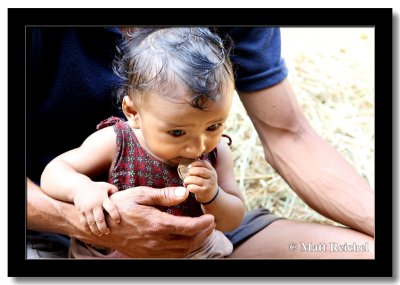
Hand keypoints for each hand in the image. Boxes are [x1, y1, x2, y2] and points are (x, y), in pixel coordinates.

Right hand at [73, 181, 119, 235]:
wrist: (79, 187)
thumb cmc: (96, 188)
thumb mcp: (106, 186)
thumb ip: (114, 190)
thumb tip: (123, 196)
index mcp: (103, 198)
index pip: (110, 208)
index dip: (115, 216)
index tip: (118, 221)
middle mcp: (94, 204)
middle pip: (99, 219)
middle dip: (104, 228)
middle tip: (108, 232)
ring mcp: (86, 209)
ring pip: (91, 223)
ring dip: (96, 230)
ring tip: (101, 234)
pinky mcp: (80, 212)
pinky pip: (83, 223)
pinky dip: (87, 229)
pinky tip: (92, 232)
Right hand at [99, 186, 214, 257]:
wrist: (102, 225)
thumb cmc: (121, 206)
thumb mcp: (141, 194)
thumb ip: (165, 196)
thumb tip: (185, 193)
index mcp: (157, 224)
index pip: (189, 228)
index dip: (204, 224)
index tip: (211, 218)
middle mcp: (156, 241)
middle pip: (189, 242)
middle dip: (204, 234)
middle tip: (211, 224)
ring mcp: (152, 251)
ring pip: (182, 252)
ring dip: (196, 243)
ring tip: (203, 232)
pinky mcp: (147, 255)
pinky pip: (171, 257)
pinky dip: (183, 250)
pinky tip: (186, 241)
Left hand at [183, 160, 217, 203]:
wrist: (212, 194)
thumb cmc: (205, 182)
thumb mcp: (206, 173)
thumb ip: (200, 168)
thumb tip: (188, 167)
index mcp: (212, 170)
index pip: (204, 163)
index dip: (195, 163)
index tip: (189, 167)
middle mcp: (212, 176)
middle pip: (199, 170)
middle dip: (190, 172)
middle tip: (187, 175)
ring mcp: (209, 184)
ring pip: (194, 179)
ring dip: (187, 180)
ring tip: (186, 181)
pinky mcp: (204, 191)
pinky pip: (193, 187)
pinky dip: (188, 187)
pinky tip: (189, 187)